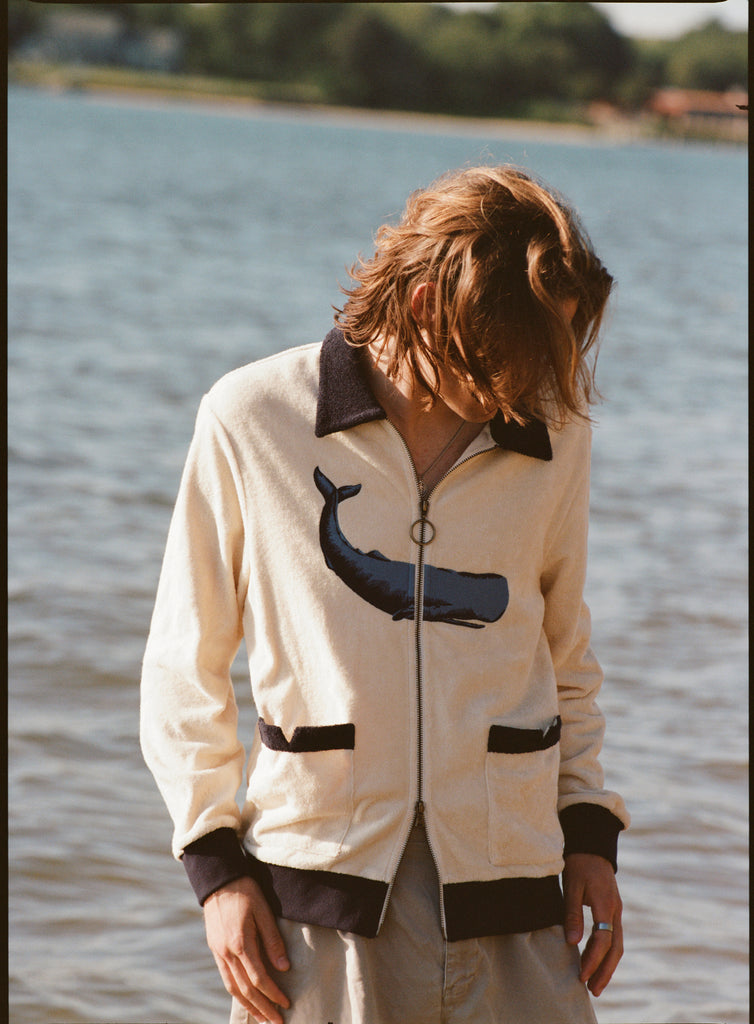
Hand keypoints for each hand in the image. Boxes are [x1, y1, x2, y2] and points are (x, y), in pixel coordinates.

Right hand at [203, 876, 290, 1023]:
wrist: (219, 880)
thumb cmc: (246, 891)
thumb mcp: (264, 911)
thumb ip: (273, 940)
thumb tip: (284, 968)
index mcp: (240, 942)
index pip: (259, 978)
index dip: (273, 994)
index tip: (286, 1003)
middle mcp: (227, 952)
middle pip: (246, 989)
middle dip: (262, 1008)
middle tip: (277, 1022)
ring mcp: (218, 952)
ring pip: (233, 988)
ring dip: (248, 1006)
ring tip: (262, 1019)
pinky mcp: (215, 950)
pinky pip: (226, 978)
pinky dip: (237, 993)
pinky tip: (246, 999)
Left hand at [562, 853, 622, 996]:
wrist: (591, 847)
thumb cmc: (578, 864)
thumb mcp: (571, 886)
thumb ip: (572, 913)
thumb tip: (572, 942)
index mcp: (605, 903)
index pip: (603, 938)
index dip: (592, 959)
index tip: (581, 975)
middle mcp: (615, 910)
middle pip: (615, 947)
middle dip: (605, 971)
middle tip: (593, 990)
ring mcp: (616, 911)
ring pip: (617, 945)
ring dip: (607, 966)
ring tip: (595, 984)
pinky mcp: (613, 911)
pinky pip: (614, 937)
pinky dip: (607, 953)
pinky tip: (596, 963)